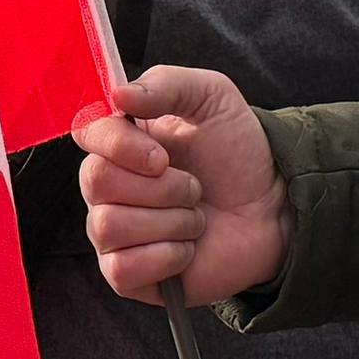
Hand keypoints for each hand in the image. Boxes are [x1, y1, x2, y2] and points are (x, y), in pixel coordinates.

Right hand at [77, 65, 287, 308]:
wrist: (272, 209)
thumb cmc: (237, 152)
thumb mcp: (212, 98)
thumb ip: (166, 84)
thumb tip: (119, 94)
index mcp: (120, 141)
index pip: (86, 134)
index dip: (120, 146)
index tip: (163, 157)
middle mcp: (107, 186)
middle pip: (95, 182)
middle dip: (159, 187)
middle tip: (194, 188)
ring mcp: (113, 233)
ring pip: (109, 226)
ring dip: (170, 221)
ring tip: (195, 218)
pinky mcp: (126, 274)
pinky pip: (121, 269)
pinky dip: (166, 257)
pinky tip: (187, 249)